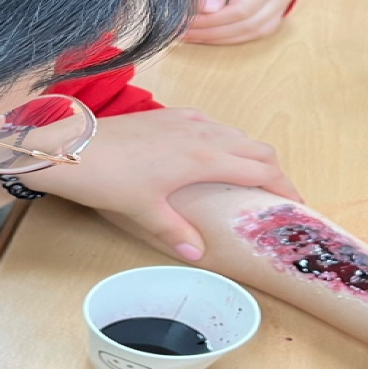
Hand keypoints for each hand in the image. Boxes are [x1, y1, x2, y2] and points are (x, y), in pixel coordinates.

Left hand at [19, 108, 299, 259]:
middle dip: (275, 170)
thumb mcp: (143, 212)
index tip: (297, 205)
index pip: (261, 171)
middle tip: (279, 195)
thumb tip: (198, 253)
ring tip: (251, 176)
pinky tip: (213, 152)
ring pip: (235, 133)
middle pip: (256, 148)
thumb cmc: (108, 179)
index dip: (284, 188)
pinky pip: (211, 124)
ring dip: (251, 153)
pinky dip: (225, 139)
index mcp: (203, 159)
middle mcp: (202, 134)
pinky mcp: (168, 115)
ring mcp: (185, 121)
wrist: (71, 146)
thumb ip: (175, 231)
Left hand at [185, 0, 294, 44]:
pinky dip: (228, 37)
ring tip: (191, 35)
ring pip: (250, 34)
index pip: (239, 11)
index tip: (184, 22)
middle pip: (245, 26)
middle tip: (183, 32)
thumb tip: (206, 11)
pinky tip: (208, 35)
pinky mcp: (274, 17)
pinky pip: (252, 34)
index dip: (210, 21)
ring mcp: (280, 9)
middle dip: (210, 33)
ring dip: (218, 38)